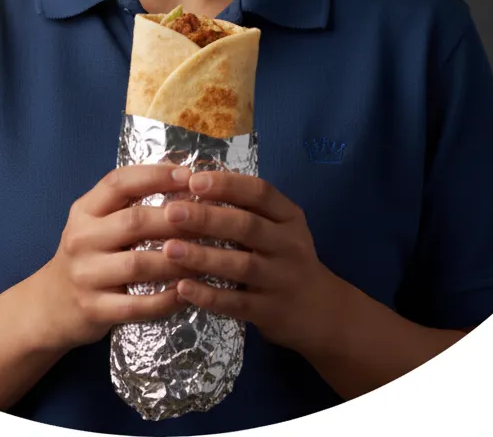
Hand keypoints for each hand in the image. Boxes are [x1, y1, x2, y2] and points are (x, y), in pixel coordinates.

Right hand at [36, 164, 202, 351]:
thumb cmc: (87, 255)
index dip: (155, 175)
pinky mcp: (94, 309)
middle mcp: (81, 238)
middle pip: (135, 221)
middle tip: (211, 218)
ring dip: (179, 260)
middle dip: (176, 219)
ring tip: (208, 256)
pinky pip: (138, 306)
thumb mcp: (95, 222)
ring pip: (139, 264)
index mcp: (84, 210)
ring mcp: (86, 275)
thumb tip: (183, 180)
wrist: (50, 305)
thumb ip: (127, 203)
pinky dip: (166, 300)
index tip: (189, 175)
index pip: (119, 182)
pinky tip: (188, 293)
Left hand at [160, 170, 337, 358]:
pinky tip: (183, 288)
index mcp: (289, 217)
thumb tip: (193, 185)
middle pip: (247, 226)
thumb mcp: (279, 227)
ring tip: (169, 249)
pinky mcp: (272, 312)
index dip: (227, 184)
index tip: (193, 180)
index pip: (260, 192)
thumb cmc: (286, 259)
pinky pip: (237, 304)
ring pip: (241, 265)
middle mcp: (290, 245)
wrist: (323, 312)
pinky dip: (209, 296)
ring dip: (203, 256)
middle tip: (171, 212)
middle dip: (207, 218)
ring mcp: (282, 280)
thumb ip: (246, 209)